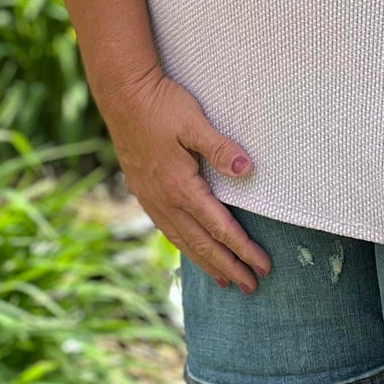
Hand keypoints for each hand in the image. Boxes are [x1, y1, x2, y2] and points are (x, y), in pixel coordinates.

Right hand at [99, 65, 271, 292]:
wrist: (122, 96)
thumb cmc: (161, 105)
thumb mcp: (194, 122)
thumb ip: (220, 148)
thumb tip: (247, 169)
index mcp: (181, 187)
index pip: (219, 227)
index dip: (242, 249)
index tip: (262, 266)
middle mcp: (165, 200)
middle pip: (202, 243)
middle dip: (227, 266)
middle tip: (250, 287)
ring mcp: (152, 198)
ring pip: (182, 240)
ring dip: (205, 262)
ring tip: (223, 280)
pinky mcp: (143, 191)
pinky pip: (167, 228)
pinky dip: (184, 245)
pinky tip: (190, 248)